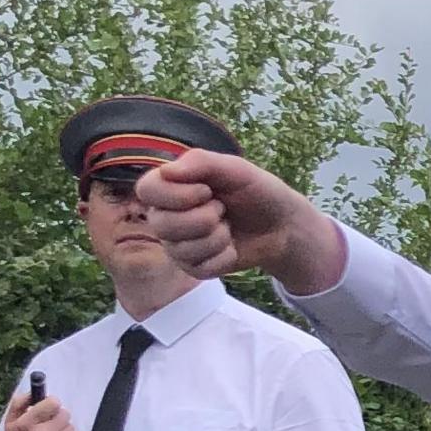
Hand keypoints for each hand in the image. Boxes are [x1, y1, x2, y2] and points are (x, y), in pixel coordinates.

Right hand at [0, 382, 82, 430]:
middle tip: (49, 427)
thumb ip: (20, 402)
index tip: (48, 410)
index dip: (51, 405)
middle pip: (64, 413)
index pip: (52, 402)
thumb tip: (35, 389)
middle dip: (57, 418)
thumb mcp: (9, 423)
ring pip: (71, 425)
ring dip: (64, 430)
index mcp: (24, 425)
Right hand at [132, 149, 348, 291]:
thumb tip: (166, 171)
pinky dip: (224, 256)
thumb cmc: (257, 191)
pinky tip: (231, 246)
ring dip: (216, 237)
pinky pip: (200, 268)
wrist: (282, 226)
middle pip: (161, 224)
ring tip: (228, 226)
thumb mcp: (236, 169)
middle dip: (203, 218)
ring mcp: (177, 244)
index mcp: (170, 185)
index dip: (177, 195)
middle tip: (223, 209)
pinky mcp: (193, 267)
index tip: (206, 190)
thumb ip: (201, 162)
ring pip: (181, 249)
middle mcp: (166, 214)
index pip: (147, 190)